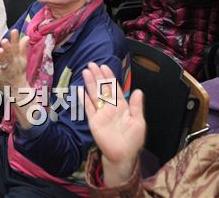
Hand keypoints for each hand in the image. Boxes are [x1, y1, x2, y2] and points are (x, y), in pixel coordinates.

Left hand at [0, 29, 29, 92]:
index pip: (16, 47)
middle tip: (4, 40)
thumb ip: (23, 48)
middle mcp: (12, 63)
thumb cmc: (18, 72)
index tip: (14, 31)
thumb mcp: (22, 60)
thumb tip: (26, 36)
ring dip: (1, 57)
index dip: (15, 39)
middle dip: (8, 48)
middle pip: (10, 54)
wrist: (18, 89)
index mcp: (17, 58)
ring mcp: (6, 70)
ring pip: (4, 63)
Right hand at [81, 62, 144, 186]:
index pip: (114, 88)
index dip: (109, 77)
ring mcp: (101, 113)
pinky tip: (80, 90)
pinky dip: (84, 99)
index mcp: (122, 106)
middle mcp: (110, 107)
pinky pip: (88, 108)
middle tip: (91, 64)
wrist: (123, 155)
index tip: (104, 66)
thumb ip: (136, 106)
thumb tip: (138, 90)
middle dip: (97, 76)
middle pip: (102, 88)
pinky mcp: (94, 121)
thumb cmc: (133, 140)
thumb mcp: (138, 122)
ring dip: (89, 84)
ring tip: (85, 72)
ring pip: (94, 95)